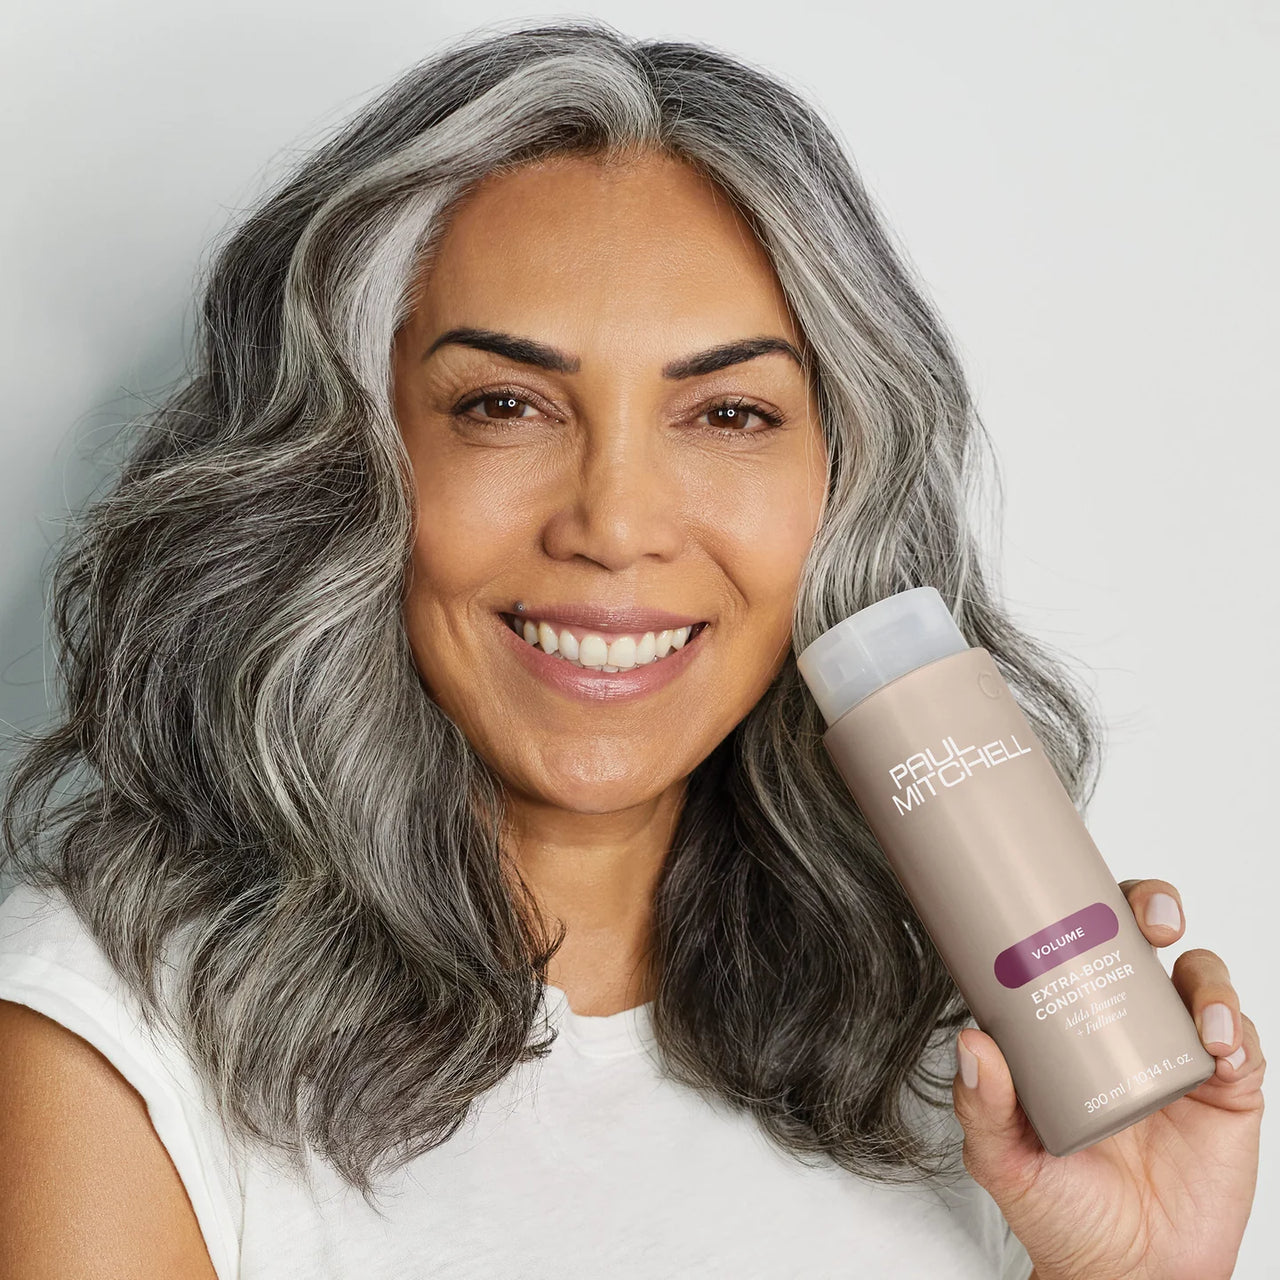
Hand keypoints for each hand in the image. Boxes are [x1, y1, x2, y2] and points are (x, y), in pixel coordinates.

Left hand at [951, 879, 1263, 1279]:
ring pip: (1200, 979)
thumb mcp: (1003, 1156)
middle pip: (1144, 936)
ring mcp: (1176, 1050)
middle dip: (1153, 906)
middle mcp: (1121, 1020)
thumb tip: (973, 1043)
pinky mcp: (1227, 1089)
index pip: (1073, 939)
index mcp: (1065, 1018)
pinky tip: (1221, 1045)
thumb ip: (983, 1106)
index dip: (1079, 902)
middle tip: (1153, 917)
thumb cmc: (1059, 1207)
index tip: (1074, 882)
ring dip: (1206, 976)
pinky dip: (1238, 1032)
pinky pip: (1243, 1043)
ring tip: (1199, 1009)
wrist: (1129, 1276)